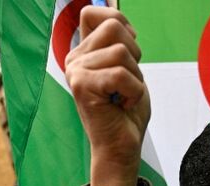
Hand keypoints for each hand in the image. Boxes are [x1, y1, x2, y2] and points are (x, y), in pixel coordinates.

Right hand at [65, 6, 150, 185]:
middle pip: (114, 27)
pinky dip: (134, 92)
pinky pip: (122, 74)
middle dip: (134, 54)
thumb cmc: (125, 112)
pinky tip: (123, 105)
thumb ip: (119, 42)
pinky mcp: (82, 86)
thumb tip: (116, 15)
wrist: (120, 148)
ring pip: (121, 51)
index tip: (128, 52)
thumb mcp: (127, 69)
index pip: (94, 13)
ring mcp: (75, 72)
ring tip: (124, 96)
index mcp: (83, 53)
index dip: (119, 23)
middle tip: (127, 82)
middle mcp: (74, 59)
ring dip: (135, 77)